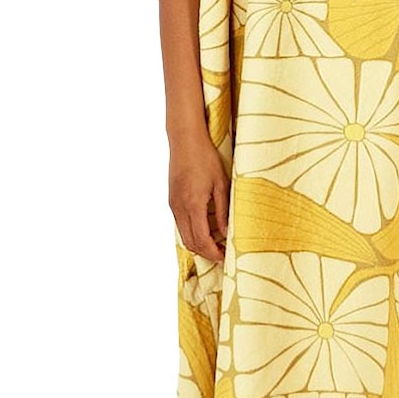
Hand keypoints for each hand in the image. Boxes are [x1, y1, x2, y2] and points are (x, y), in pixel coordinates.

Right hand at [169, 129, 228, 263]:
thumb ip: (223, 210)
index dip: (213, 252)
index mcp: (193, 204)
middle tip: (222, 253)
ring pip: (183, 235)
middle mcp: (179, 208)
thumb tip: (226, 232)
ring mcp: (173, 205)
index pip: (201, 239)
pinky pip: (180, 224)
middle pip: (190, 242)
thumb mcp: (221, 184)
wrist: (185, 141)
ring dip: (198, 243)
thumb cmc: (205, 158)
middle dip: (206, 252)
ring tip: (215, 243)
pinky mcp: (172, 201)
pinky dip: (192, 232)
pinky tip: (205, 228)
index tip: (225, 256)